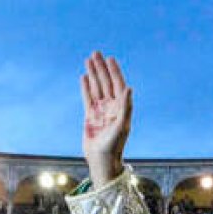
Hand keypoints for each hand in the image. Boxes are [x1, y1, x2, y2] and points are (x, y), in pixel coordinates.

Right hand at [80, 51, 132, 184]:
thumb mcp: (121, 125)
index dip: (114, 71)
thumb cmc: (114, 145)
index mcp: (121, 108)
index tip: (109, 58)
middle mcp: (112, 107)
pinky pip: (88, 98)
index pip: (118, 85)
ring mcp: (101, 111)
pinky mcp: (91, 116)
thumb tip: (129, 88)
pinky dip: (86, 87)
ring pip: (96, 88)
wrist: (102, 160)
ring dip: (93, 74)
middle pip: (106, 83)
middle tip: (95, 53)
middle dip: (101, 68)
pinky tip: (83, 77)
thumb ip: (125, 106)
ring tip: (88, 60)